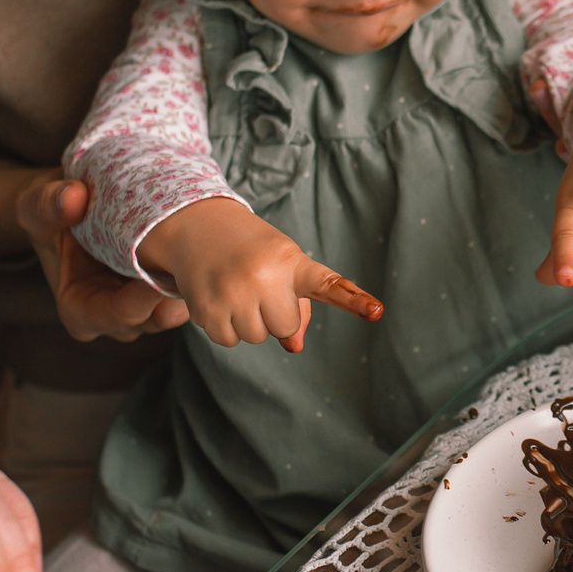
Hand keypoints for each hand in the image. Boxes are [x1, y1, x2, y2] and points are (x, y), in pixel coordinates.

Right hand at [16, 172, 192, 342]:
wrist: (77, 202)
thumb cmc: (52, 214)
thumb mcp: (37, 206)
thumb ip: (47, 205)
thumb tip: (71, 198)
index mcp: (81, 310)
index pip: (114, 317)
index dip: (136, 303)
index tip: (156, 282)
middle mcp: (119, 315)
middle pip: (156, 318)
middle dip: (176, 295)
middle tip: (195, 265)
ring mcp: (148, 303)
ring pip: (181, 305)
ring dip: (195, 282)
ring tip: (207, 251)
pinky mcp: (169, 285)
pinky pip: (192, 285)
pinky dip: (201, 267)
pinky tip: (210, 241)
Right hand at [140, 197, 382, 351]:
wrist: (196, 224)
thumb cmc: (251, 249)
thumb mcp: (281, 264)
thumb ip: (298, 307)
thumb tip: (294, 347)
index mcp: (290, 262)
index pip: (326, 284)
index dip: (353, 300)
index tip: (376, 312)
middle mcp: (262, 276)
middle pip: (285, 327)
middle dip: (274, 315)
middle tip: (258, 288)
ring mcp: (232, 294)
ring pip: (256, 337)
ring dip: (248, 321)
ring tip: (236, 289)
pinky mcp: (207, 310)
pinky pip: (229, 340)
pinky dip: (225, 326)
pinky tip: (219, 298)